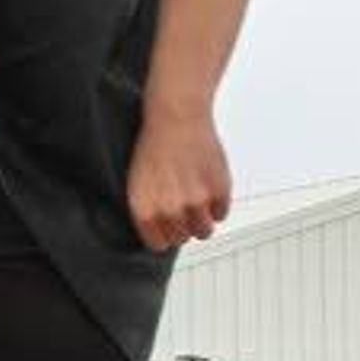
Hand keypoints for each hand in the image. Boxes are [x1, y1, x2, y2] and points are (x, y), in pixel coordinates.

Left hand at [126, 104, 233, 250]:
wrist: (176, 117)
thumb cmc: (154, 145)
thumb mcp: (138, 181)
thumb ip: (150, 209)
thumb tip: (163, 232)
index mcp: (145, 208)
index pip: (158, 243)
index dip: (164, 236)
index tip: (167, 229)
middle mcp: (170, 209)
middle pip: (182, 238)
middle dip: (183, 227)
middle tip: (183, 210)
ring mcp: (197, 201)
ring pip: (204, 231)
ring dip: (202, 222)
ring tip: (198, 205)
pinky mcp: (219, 191)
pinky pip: (221, 213)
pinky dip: (218, 206)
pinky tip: (209, 190)